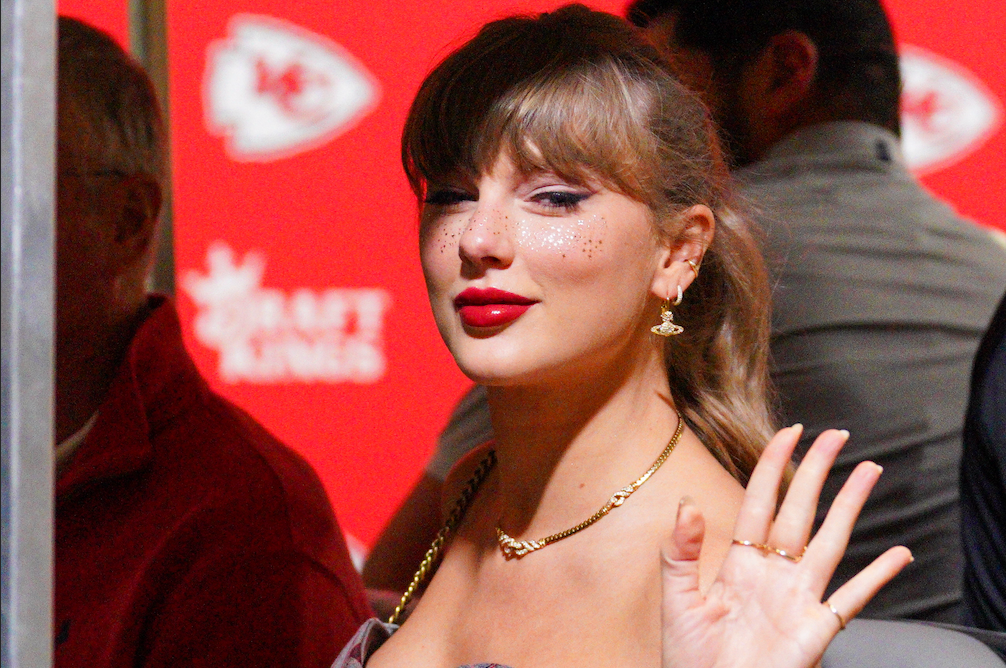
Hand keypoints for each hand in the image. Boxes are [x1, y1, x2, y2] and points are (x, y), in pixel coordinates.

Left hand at [659, 425, 912, 667]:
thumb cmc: (691, 659)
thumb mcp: (676, 600)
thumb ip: (679, 552)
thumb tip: (685, 503)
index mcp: (738, 564)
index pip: (759, 502)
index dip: (774, 467)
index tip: (790, 433)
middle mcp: (773, 573)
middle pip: (800, 510)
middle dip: (817, 471)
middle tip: (836, 436)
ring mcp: (798, 598)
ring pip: (830, 540)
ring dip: (850, 505)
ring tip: (869, 470)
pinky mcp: (816, 629)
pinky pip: (852, 597)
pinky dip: (877, 576)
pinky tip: (898, 554)